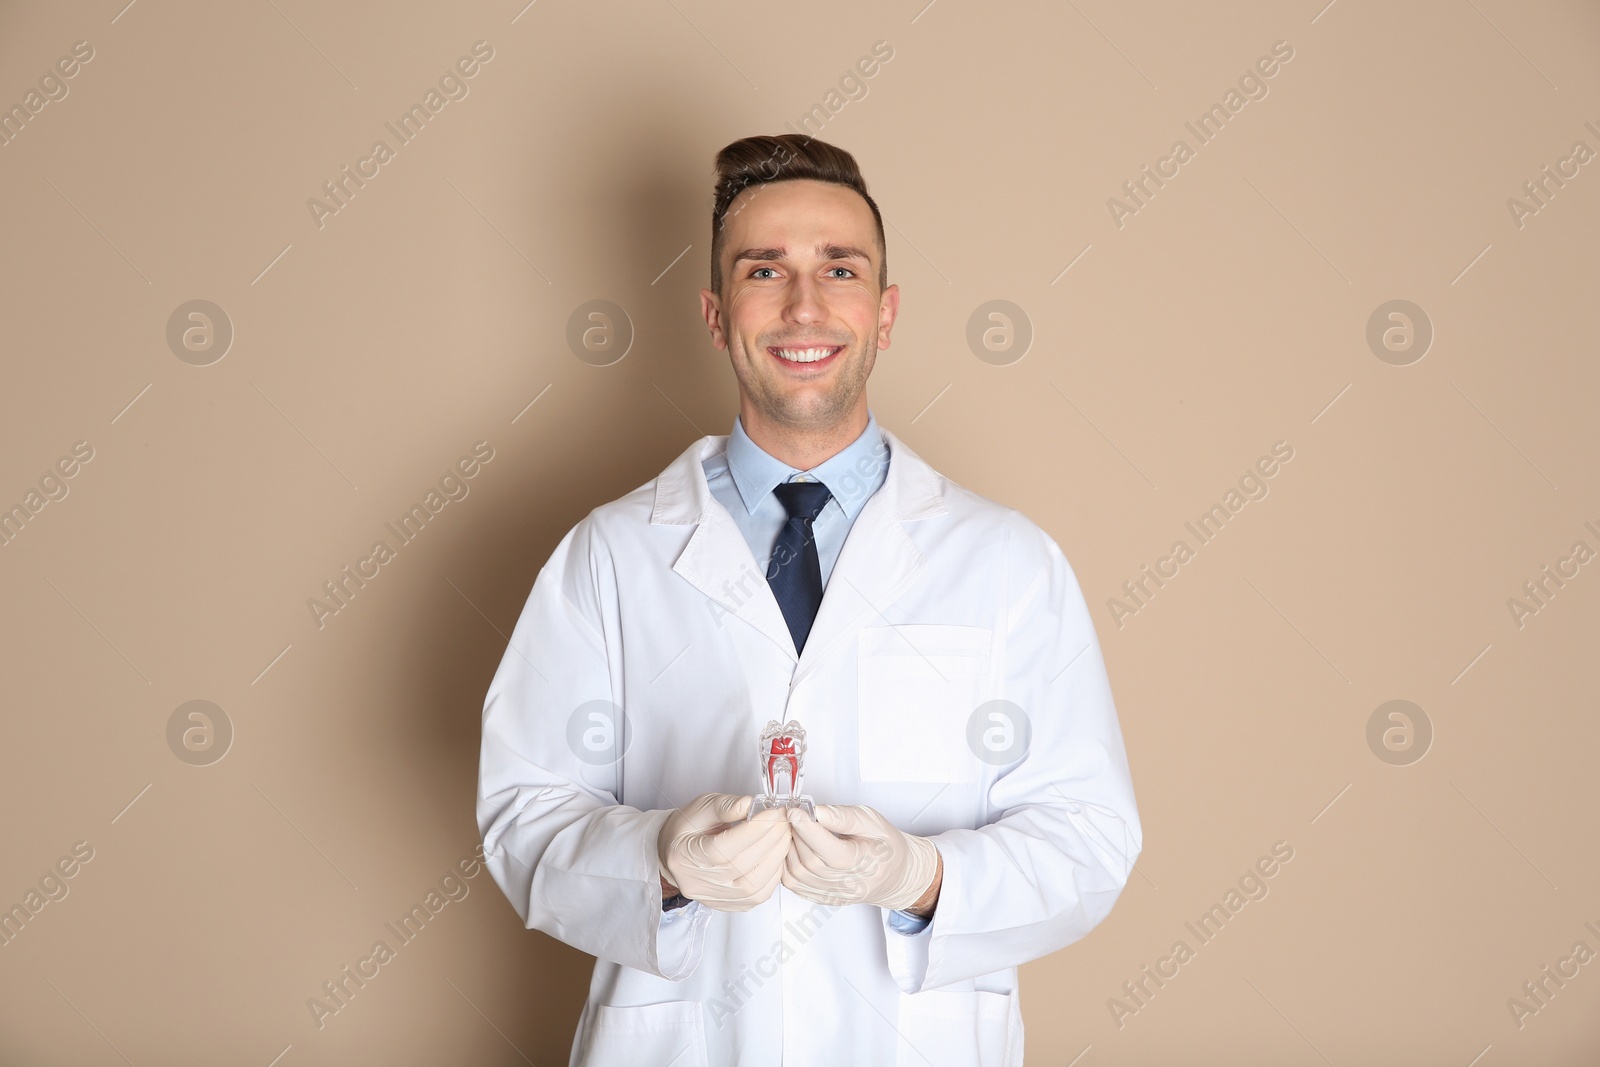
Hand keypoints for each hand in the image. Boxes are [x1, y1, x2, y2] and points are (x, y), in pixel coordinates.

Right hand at [657, 792, 791, 911]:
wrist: (677, 853)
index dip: (752, 831)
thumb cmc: (688, 829)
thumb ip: (725, 806)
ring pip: (753, 885)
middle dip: (769, 840)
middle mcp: (698, 883)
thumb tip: (750, 805)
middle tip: (784, 820)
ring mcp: (714, 898)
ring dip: (776, 858)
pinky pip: (758, 895)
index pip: (722, 849)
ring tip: (784, 835)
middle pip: (741, 867)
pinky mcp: (730, 905)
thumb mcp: (700, 808)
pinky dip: (773, 874)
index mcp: (684, 857)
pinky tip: (778, 855)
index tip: (772, 814)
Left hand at [783, 804, 939, 910]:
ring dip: (790, 849)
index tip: (795, 812)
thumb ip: (844, 817)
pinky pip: (795, 885)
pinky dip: (788, 865)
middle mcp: (849, 884)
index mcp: (865, 863)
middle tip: (795, 816)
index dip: (808, 830)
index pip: (830, 850)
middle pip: (810, 862)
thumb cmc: (885, 846)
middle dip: (796, 835)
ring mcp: (835, 895)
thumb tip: (818, 812)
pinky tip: (795, 850)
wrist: (895, 874)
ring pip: (798, 875)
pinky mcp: (823, 899)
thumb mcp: (872, 821)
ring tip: (796, 831)